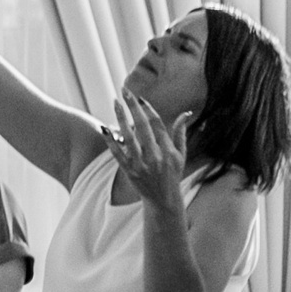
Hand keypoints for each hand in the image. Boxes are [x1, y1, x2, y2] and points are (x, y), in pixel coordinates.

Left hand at [107, 90, 189, 213]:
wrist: (163, 200)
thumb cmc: (173, 175)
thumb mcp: (181, 155)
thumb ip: (181, 133)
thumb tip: (185, 113)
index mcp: (168, 150)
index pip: (157, 124)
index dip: (148, 109)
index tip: (140, 98)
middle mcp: (155, 156)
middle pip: (142, 126)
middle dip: (133, 107)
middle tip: (125, 91)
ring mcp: (141, 164)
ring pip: (129, 137)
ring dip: (120, 119)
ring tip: (115, 103)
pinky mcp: (129, 171)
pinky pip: (118, 153)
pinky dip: (110, 141)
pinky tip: (104, 128)